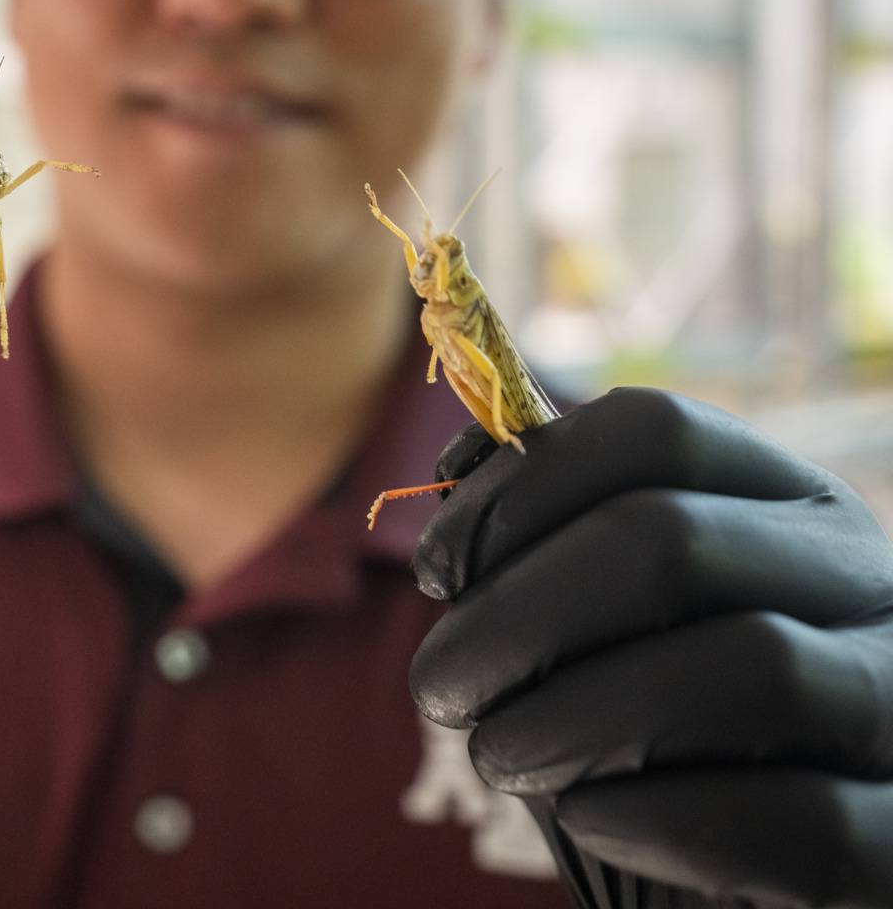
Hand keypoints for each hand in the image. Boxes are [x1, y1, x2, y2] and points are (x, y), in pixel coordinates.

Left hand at [409, 387, 892, 907]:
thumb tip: (460, 460)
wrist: (756, 856)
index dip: (518, 488)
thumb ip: (544, 539)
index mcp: (782, 500)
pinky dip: (663, 819)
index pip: (653, 431)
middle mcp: (863, 575)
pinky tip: (586, 818)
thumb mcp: (606, 617)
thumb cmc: (658, 724)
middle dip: (517, 615)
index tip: (437, 570)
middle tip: (441, 687)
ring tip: (499, 756)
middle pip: (669, 540)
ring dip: (577, 718)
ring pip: (752, 667)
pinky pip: (805, 819)